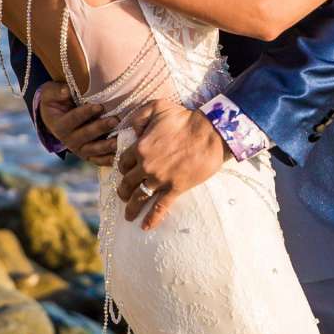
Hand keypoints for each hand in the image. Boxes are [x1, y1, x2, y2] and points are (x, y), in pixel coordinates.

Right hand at [38, 83, 119, 165]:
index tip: (99, 106)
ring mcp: (80, 149)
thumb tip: (66, 90)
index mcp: (60, 126)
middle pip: (86, 135)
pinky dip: (110, 159)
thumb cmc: (56, 101)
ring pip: (94, 150)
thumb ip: (57, 92)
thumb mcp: (51, 94)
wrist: (57, 118)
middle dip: (101, 127)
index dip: (86, 113)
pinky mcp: (90, 155)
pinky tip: (122, 156)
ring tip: (119, 141)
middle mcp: (69, 140)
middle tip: (115, 120)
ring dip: (107, 146)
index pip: (74, 118)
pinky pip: (100, 160)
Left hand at [115, 101, 225, 229]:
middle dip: (123, 190)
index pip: (123, 162)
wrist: (211, 133)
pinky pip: (160, 207)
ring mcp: (160, 179)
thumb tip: (130, 129)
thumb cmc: (186, 118)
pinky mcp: (175, 188)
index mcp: (140, 147)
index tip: (126, 171)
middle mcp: (146, 166)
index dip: (123, 167)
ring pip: (139, 197)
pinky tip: (146, 227)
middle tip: (123, 195)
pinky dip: (152, 219)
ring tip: (128, 215)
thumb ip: (138, 115)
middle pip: (127, 182)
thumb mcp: (157, 106)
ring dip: (131, 208)